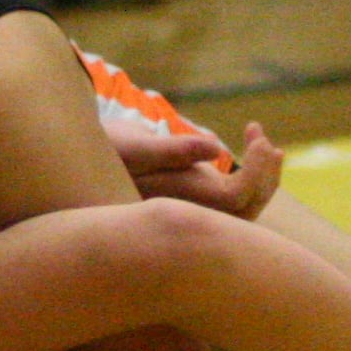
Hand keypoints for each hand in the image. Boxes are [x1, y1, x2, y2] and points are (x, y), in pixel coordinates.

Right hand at [108, 115, 283, 217]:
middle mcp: (190, 214)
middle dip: (265, 174)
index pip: (236, 199)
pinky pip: (234, 201)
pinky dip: (251, 177)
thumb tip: (216, 147)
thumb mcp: (133, 146)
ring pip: (245, 209)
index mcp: (179, 202)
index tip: (256, 136)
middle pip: (248, 209)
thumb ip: (172, 150)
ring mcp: (194, 212)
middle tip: (260, 137)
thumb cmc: (108, 151)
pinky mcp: (195, 203)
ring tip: (261, 141)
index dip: (256, 172)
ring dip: (262, 176)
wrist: (84, 165)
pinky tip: (253, 150)